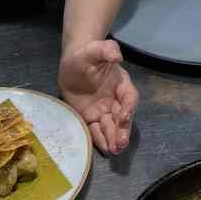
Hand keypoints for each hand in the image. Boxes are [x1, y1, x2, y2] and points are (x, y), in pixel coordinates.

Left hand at [60, 39, 138, 153]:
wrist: (71, 64)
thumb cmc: (85, 55)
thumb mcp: (94, 49)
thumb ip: (106, 50)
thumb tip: (117, 55)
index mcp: (120, 83)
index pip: (129, 97)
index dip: (128, 107)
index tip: (124, 115)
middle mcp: (114, 99)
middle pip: (122, 117)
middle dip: (122, 130)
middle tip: (121, 143)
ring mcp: (103, 110)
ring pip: (111, 126)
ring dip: (114, 138)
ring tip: (115, 150)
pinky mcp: (90, 117)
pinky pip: (96, 130)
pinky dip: (100, 139)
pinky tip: (105, 149)